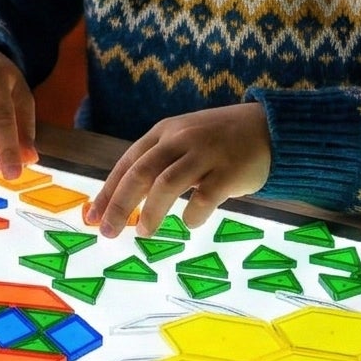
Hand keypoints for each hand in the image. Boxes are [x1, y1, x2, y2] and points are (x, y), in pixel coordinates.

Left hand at [87, 103, 271, 237]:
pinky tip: (190, 223)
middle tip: (108, 232)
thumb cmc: (218, 141)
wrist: (268, 128)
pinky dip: (192, 215)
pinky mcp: (229, 171)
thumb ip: (158, 163)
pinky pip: (205, 197)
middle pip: (141, 173)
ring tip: (144, 233)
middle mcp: (181, 140)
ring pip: (167, 184)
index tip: (92, 218)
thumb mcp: (183, 140)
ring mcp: (205, 154)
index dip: (108, 192)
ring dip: (151, 212)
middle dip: (120, 205)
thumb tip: (122, 201)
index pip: (127, 163)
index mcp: (164, 133)